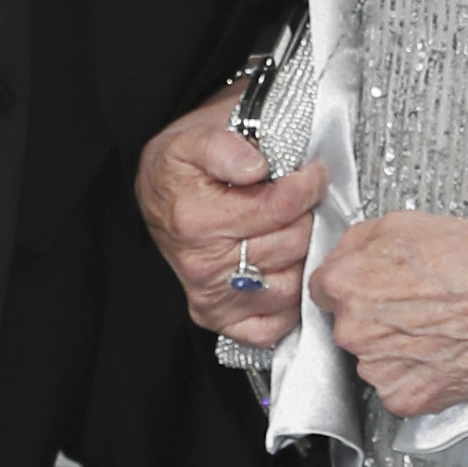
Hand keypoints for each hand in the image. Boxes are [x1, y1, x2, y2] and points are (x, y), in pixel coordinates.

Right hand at [135, 86, 326, 351]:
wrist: (156, 191)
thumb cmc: (181, 167)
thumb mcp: (194, 138)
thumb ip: (223, 146)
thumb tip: (254, 167)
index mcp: (195, 219)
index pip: (280, 207)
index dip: (306, 185)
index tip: (311, 173)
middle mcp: (201, 264)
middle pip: (291, 244)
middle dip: (306, 217)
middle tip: (303, 202)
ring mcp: (210, 296)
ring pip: (290, 285)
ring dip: (302, 258)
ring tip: (295, 232)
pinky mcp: (218, 318)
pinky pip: (271, 327)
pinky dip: (286, 305)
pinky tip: (283, 271)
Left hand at [313, 211, 467, 420]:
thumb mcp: (405, 223)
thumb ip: (358, 241)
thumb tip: (342, 256)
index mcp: (344, 284)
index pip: (323, 290)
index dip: (354, 285)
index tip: (374, 288)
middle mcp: (352, 331)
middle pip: (348, 327)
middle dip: (374, 317)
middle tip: (415, 306)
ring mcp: (378, 370)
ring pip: (373, 360)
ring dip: (393, 349)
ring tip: (434, 328)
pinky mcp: (405, 398)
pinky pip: (398, 389)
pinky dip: (415, 376)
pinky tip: (440, 352)